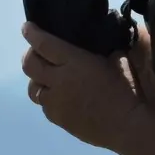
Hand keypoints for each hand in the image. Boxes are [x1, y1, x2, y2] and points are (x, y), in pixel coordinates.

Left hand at [20, 22, 144, 151]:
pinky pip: (44, 105)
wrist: (127, 126)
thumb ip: (101, 48)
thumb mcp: (116, 60)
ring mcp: (55, 102)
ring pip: (32, 88)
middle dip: (30, 55)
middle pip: (29, 65)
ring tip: (47, 78)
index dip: (31, 33)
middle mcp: (58, 80)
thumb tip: (97, 39)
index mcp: (73, 62)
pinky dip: (48, 98)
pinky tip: (60, 98)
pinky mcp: (58, 119)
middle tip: (36, 51)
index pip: (43, 44)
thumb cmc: (127, 90)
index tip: (27, 28)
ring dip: (37, 79)